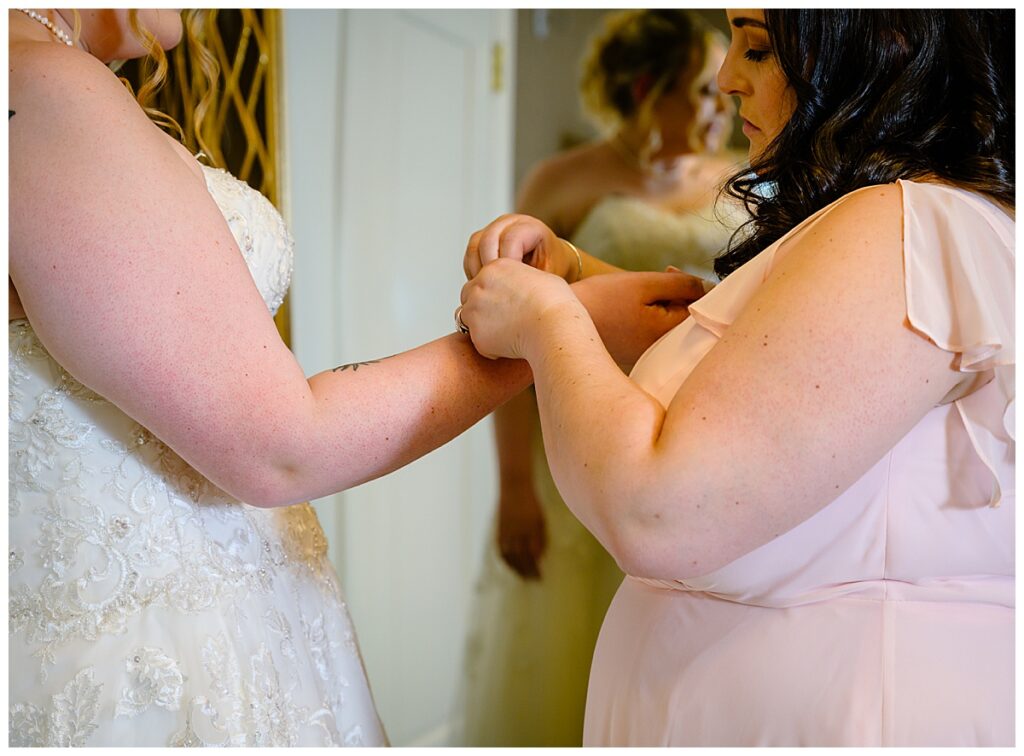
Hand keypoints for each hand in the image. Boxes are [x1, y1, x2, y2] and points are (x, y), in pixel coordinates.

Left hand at [460, 258, 578, 359]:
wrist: (554, 326)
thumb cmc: (556, 304)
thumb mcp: (541, 278)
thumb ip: (522, 280)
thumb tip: (524, 286)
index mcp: (495, 268)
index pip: (480, 279)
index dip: (491, 293)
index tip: (503, 304)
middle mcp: (480, 285)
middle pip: (467, 297)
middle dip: (480, 308)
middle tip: (502, 320)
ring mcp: (475, 310)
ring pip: (467, 320)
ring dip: (481, 326)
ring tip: (507, 333)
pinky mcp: (476, 334)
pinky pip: (476, 342)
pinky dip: (489, 346)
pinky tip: (510, 345)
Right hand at [464, 214, 574, 279]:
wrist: (550, 264)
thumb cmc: (552, 269)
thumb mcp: (549, 275)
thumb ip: (531, 279)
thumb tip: (514, 293)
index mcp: (530, 227)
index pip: (509, 240)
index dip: (508, 265)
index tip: (512, 286)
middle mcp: (510, 222)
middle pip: (487, 240)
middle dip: (489, 269)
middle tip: (495, 290)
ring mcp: (495, 228)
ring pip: (475, 246)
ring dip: (478, 270)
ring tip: (489, 289)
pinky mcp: (483, 238)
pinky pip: (470, 253)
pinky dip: (473, 270)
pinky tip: (484, 285)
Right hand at [497, 483, 546, 579]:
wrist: (514, 487)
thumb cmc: (532, 503)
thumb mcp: (541, 519)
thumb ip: (541, 538)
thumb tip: (539, 558)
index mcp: (530, 529)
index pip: (533, 555)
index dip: (536, 568)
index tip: (541, 577)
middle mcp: (518, 532)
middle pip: (521, 558)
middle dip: (527, 572)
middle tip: (533, 581)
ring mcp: (507, 531)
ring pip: (510, 556)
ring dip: (516, 569)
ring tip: (523, 577)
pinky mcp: (499, 530)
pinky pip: (501, 550)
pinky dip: (506, 560)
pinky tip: (511, 566)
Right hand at [573, 270, 706, 366]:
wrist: (560, 319)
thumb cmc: (603, 299)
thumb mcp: (646, 283)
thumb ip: (683, 284)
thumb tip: (710, 288)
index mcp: (668, 334)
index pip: (702, 309)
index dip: (693, 286)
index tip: (670, 272)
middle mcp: (662, 352)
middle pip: (688, 319)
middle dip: (680, 295)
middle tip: (660, 276)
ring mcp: (648, 356)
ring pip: (671, 325)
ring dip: (666, 305)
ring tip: (641, 292)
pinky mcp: (635, 355)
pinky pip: (655, 333)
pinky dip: (652, 317)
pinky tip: (633, 308)